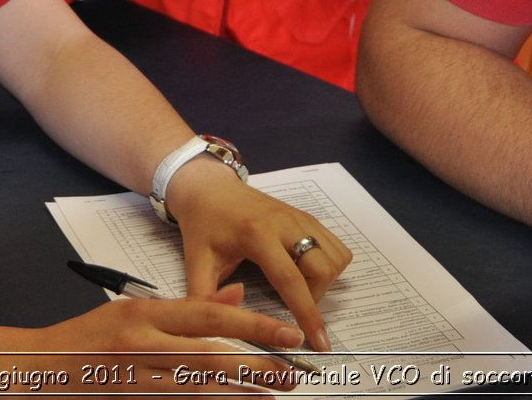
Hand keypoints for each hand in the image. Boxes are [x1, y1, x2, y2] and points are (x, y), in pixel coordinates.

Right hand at [37, 284, 301, 392]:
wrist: (40, 368)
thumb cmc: (87, 336)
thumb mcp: (133, 308)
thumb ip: (187, 307)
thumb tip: (237, 295)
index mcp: (143, 314)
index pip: (208, 315)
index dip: (252, 324)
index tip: (287, 332)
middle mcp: (141, 346)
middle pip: (210, 356)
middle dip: (255, 366)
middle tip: (290, 372)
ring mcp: (136, 380)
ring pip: (199, 388)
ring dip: (240, 393)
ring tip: (273, 394)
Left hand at [164, 160, 352, 351]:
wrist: (209, 189)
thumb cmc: (203, 227)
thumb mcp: (195, 263)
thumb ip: (206, 299)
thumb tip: (226, 327)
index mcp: (257, 235)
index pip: (290, 280)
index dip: (307, 314)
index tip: (319, 343)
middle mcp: (285, 223)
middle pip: (322, 270)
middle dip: (314, 297)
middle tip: (290, 302)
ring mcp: (300, 217)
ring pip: (335, 258)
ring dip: (323, 281)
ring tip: (296, 284)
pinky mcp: (307, 216)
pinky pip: (336, 246)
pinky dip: (329, 265)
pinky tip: (304, 268)